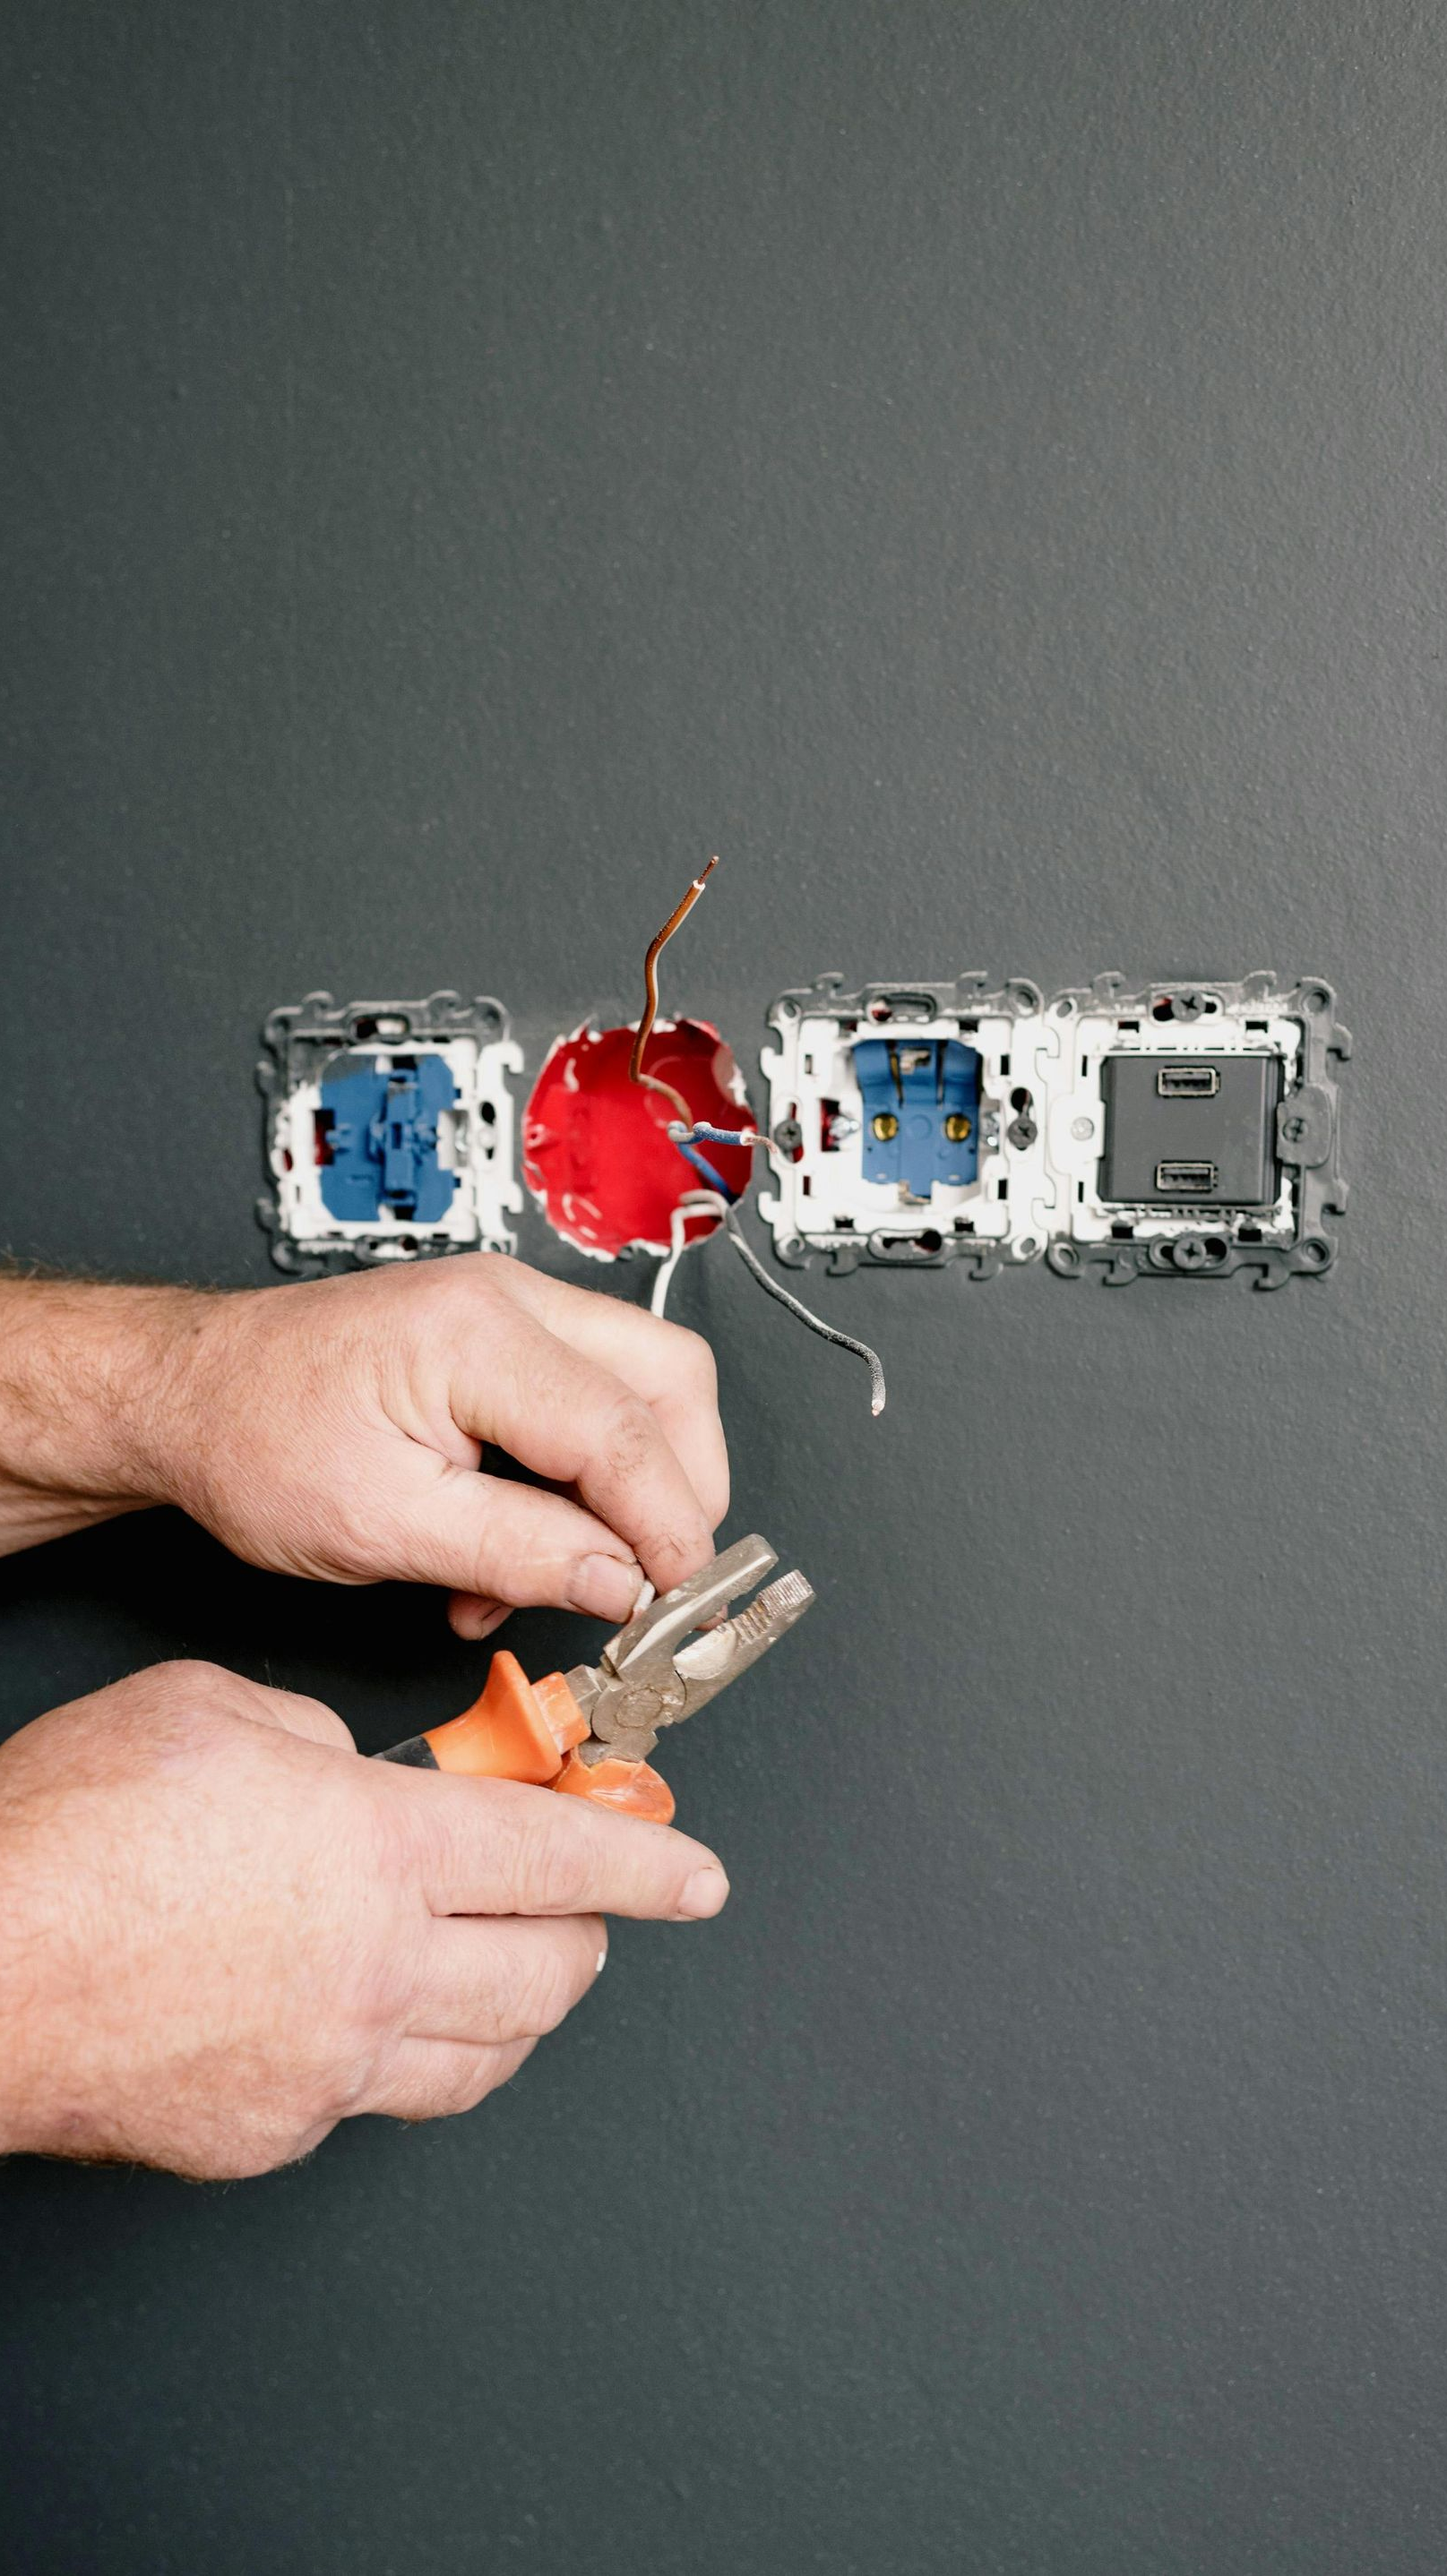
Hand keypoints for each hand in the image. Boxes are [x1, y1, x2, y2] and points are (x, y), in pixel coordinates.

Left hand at [0, 1257, 727, 1635]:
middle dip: (681, 1489)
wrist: (183, 1394)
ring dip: (624, 1492)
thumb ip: (518, 1555)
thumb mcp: (382, 1529)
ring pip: (640, 1387)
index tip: (673, 1601)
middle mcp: (505, 1299)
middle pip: (669, 1380)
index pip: (625, 1432)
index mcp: (476, 1335)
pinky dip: (579, 1482)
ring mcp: (506, 1309)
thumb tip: (622, 1583)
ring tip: (561, 1575)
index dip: (666, 1527)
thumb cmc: (249, 1441)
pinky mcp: (497, 1336)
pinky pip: (585, 1400)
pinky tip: (521, 1549)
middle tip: (654, 1579)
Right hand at [0, 1660, 729, 2178]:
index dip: (649, 1865)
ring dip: (519, 2004)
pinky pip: (382, 2100)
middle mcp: (377, 1968)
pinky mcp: (274, 2131)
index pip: (565, 1860)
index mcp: (379, 1848)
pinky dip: (405, 2056)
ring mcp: (330, 2065)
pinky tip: (372, 2018)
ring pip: (487, 2055)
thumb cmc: (67, 1834)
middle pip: (550, 1971)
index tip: (697, 1874)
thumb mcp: (213, 1710)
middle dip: (591, 1933)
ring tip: (506, 1965)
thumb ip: (319, 1742)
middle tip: (584, 1903)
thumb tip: (356, 1778)